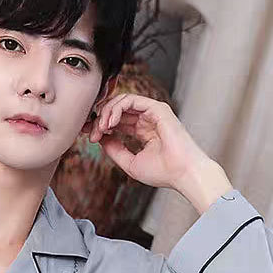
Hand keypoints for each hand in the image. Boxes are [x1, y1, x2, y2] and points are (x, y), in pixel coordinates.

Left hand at [80, 93, 229, 202]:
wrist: (182, 173)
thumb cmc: (162, 172)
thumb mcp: (130, 163)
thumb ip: (115, 150)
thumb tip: (101, 139)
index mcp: (143, 133)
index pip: (117, 122)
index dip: (100, 126)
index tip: (90, 137)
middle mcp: (147, 120)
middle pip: (117, 110)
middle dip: (100, 119)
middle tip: (92, 134)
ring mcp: (152, 113)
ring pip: (122, 101)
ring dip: (106, 113)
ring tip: (101, 128)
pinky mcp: (157, 108)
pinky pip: (130, 100)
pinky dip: (116, 108)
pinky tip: (110, 122)